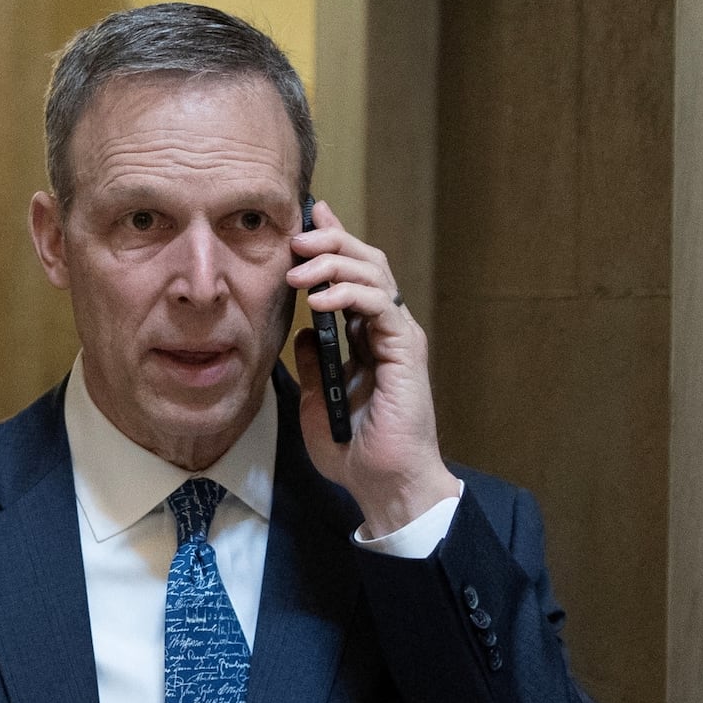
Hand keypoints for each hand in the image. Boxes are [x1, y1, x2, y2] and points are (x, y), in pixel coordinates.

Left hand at [287, 200, 457, 536]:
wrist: (385, 485)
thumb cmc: (355, 449)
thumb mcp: (319, 398)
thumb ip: (314, 362)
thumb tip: (302, 331)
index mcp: (368, 336)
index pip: (352, 274)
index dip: (332, 241)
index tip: (305, 217)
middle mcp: (387, 328)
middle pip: (365, 260)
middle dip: (330, 239)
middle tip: (296, 233)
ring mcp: (399, 336)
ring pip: (374, 272)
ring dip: (334, 261)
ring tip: (299, 265)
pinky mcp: (406, 350)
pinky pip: (379, 305)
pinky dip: (348, 293)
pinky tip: (319, 299)